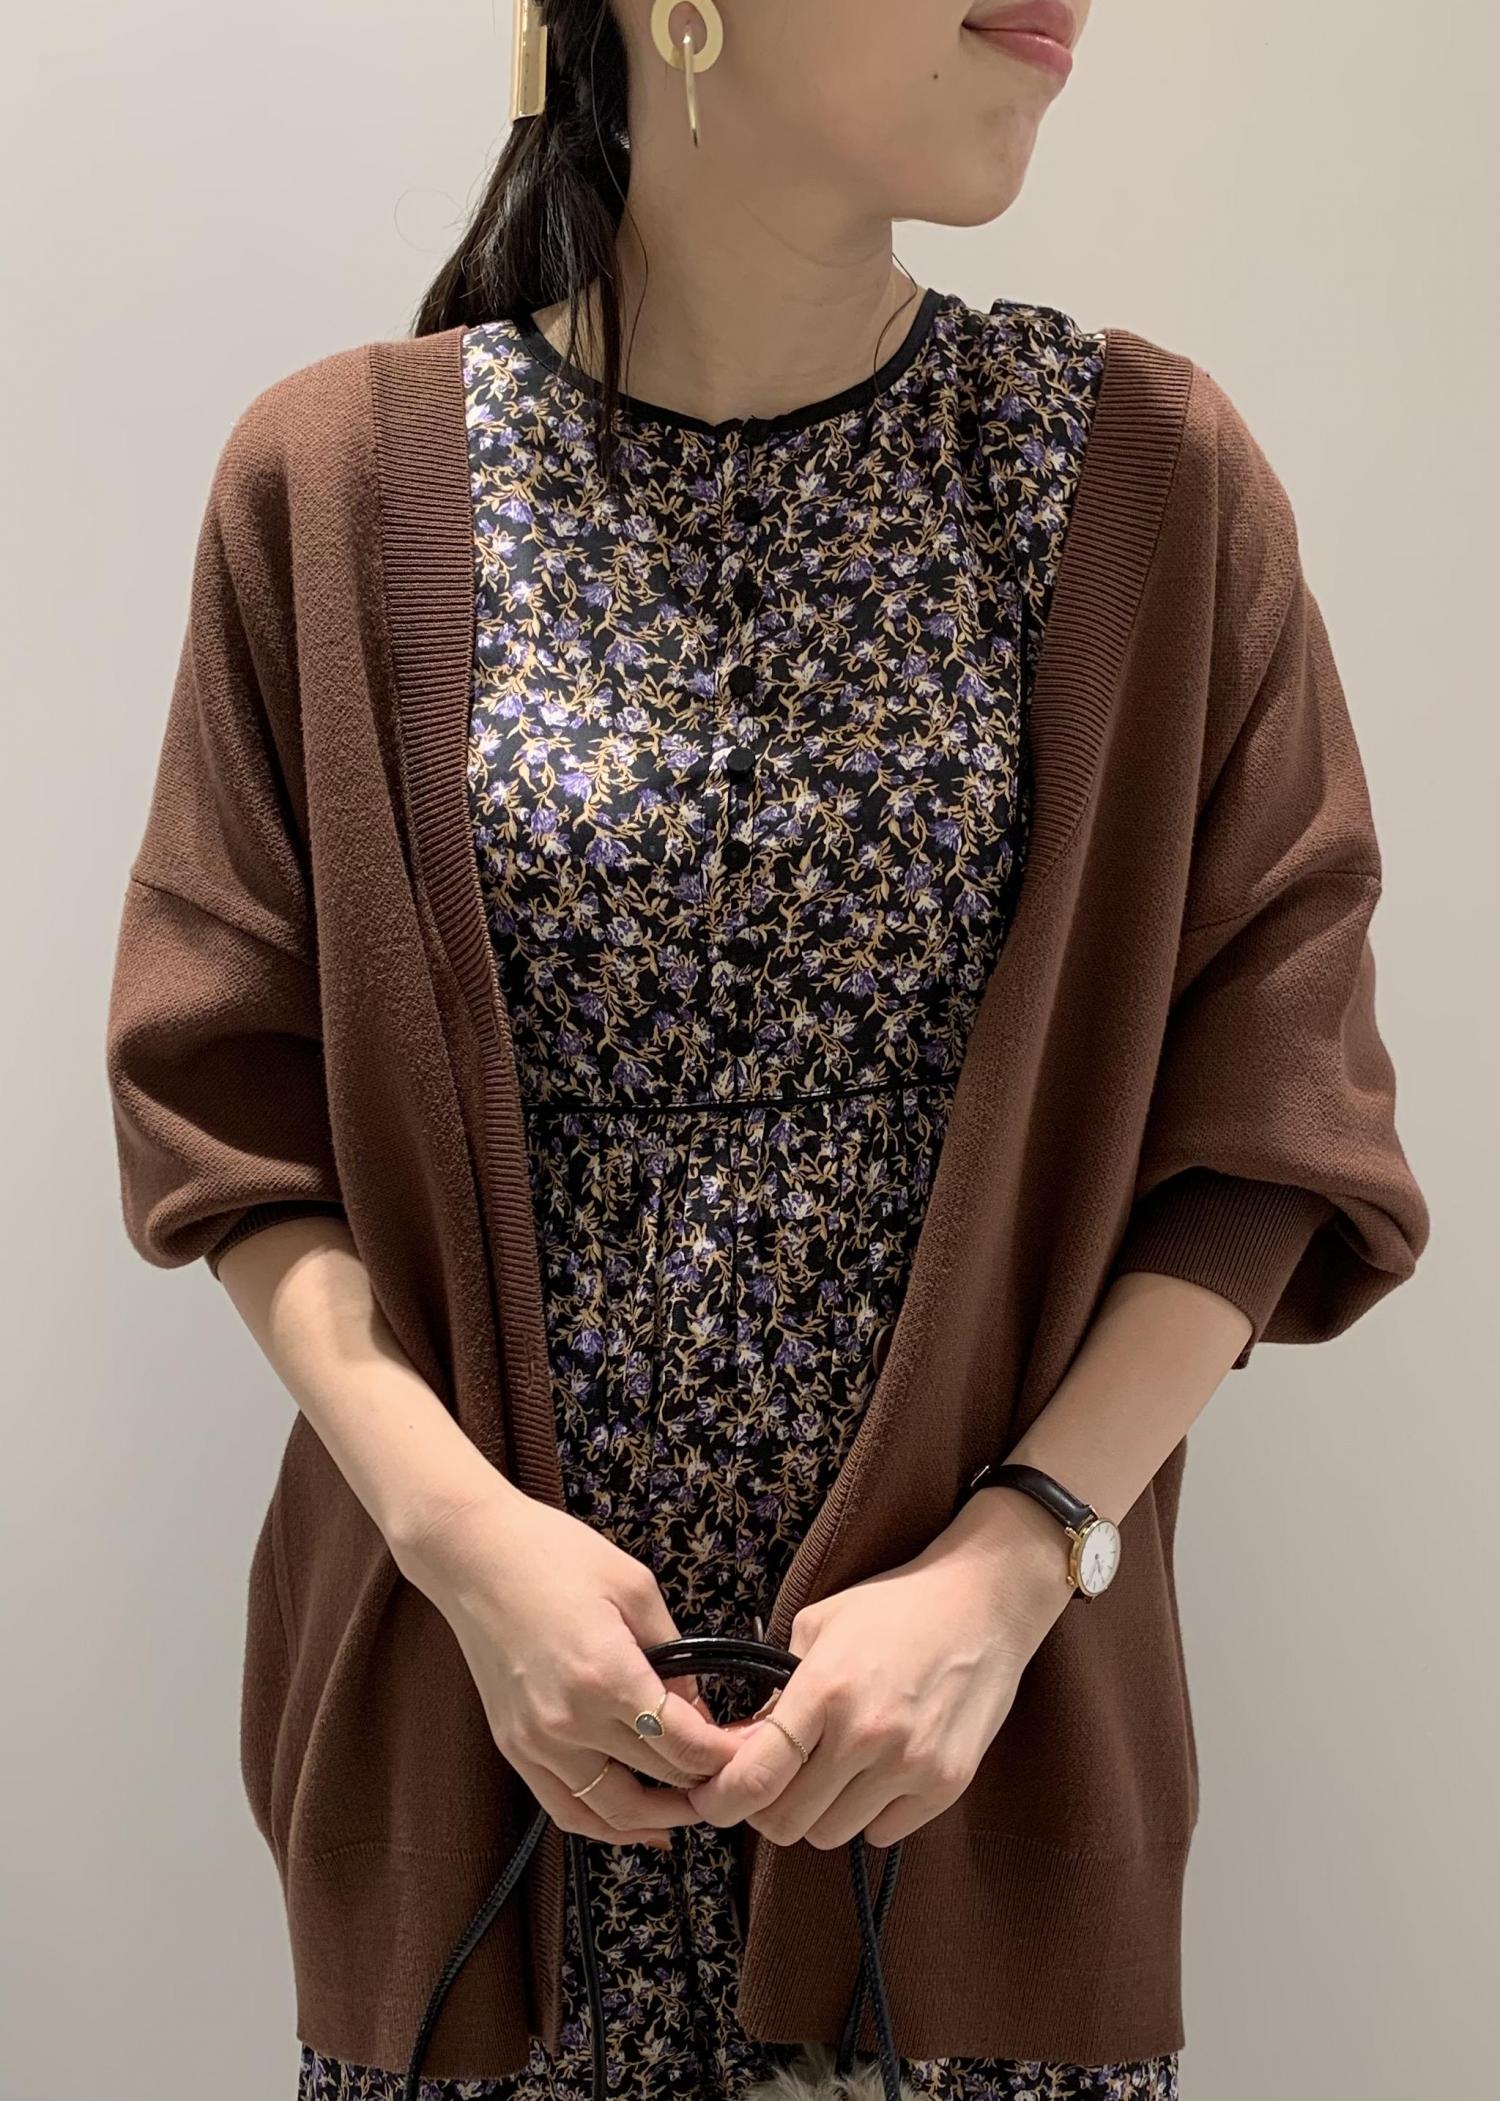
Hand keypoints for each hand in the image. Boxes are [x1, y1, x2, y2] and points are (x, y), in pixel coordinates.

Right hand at [393, 1481, 742, 1850]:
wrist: (473, 1556)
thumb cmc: (554, 1554)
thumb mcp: (634, 1587)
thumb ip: (676, 1654)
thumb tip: (699, 1709)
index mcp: (606, 1676)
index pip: (684, 1744)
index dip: (729, 1755)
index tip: (757, 1749)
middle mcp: (569, 1722)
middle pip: (659, 1778)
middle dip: (709, 1780)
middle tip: (742, 1771)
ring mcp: (537, 1742)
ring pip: (613, 1813)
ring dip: (662, 1818)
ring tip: (700, 1807)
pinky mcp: (514, 1748)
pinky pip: (566, 1809)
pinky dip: (605, 1826)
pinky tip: (638, 1824)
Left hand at [684, 1494, 1074, 1850]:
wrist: (984, 1603)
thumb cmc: (895, 1608)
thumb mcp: (819, 1627)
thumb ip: (779, 1690)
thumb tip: (743, 1747)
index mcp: (824, 1689)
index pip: (755, 1776)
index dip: (721, 1801)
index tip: (709, 1801)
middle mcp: (866, 1735)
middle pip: (787, 1822)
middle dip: (768, 1808)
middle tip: (775, 1782)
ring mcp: (910, 1765)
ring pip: (832, 1833)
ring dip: (820, 1811)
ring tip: (831, 1771)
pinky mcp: (946, 1786)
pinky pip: (882, 1833)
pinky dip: (868, 1814)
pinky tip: (876, 1773)